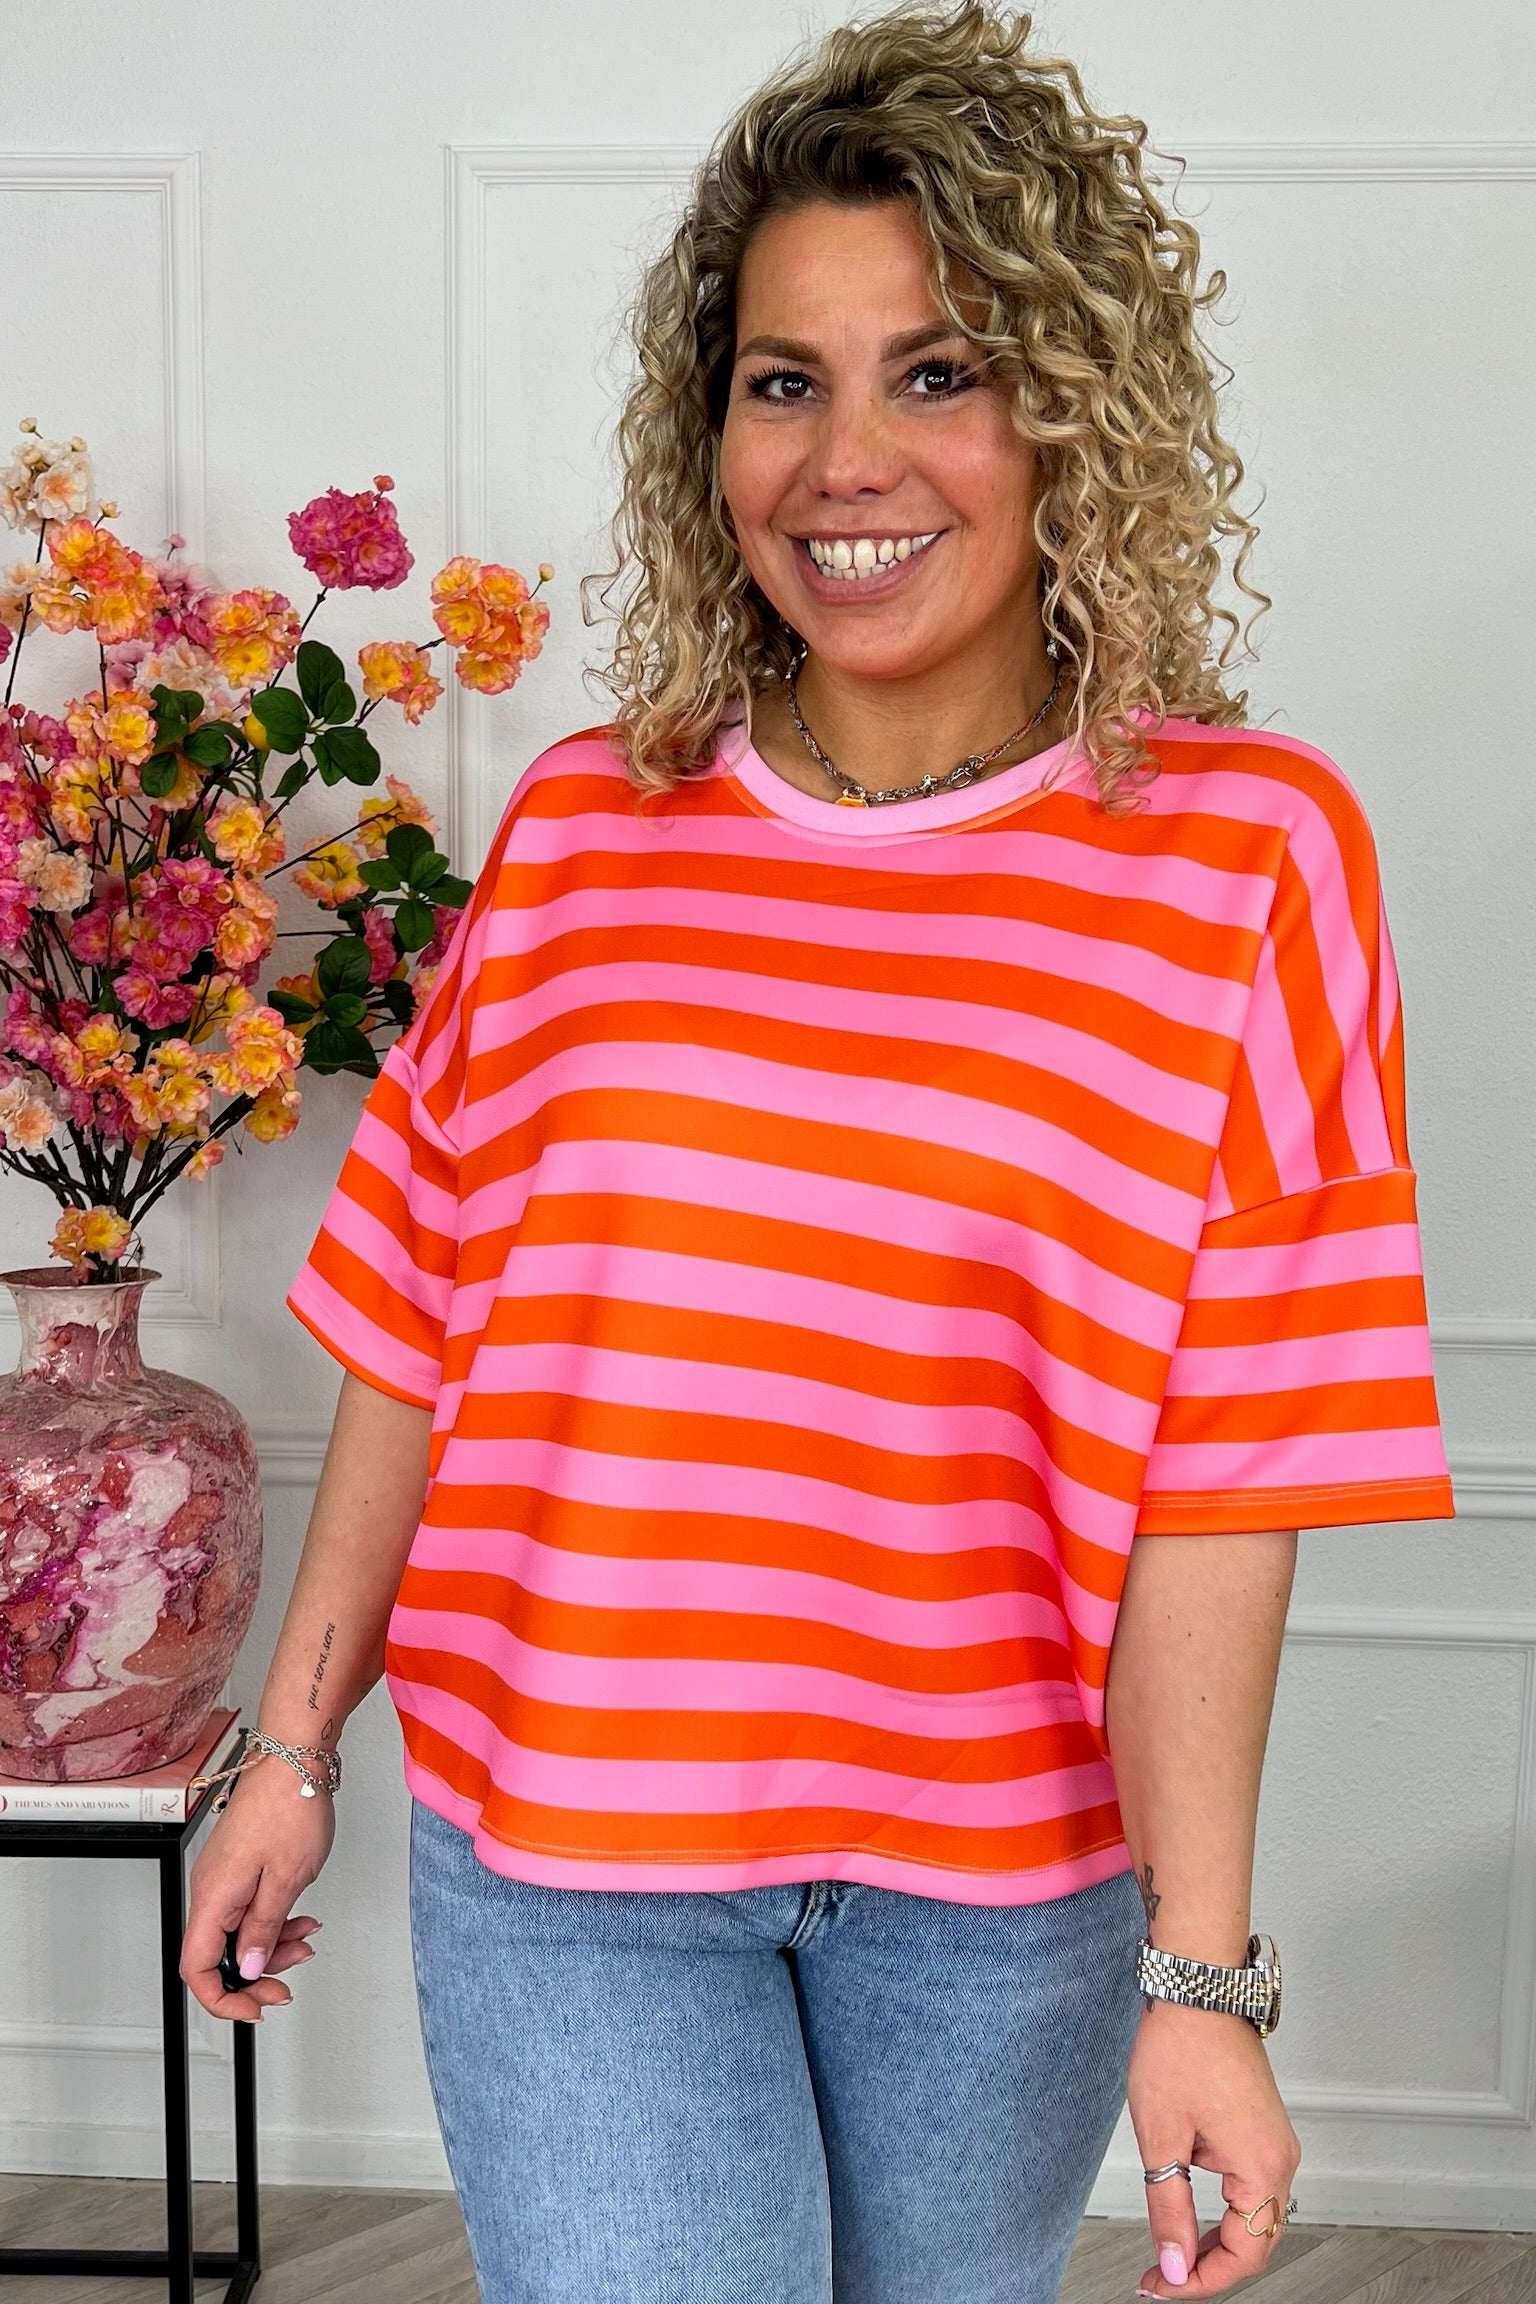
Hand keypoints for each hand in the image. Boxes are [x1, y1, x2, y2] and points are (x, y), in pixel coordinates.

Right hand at [180, 1757, 335, 2022]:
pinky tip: (301, 1918)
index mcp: (214, 1896)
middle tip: (287, 1984)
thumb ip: (265, 1929)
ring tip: (306, 1939)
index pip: (197, 1968)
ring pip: (239, 1933)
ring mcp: (225, 1877)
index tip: (254, 2009)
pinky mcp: (240, 1865)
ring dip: (272, 1946)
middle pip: (219, 1955)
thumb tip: (250, 1968)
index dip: (222, 1999)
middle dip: (256, 1975)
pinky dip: (275, 1919)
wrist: (295, 1757)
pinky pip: (249, 1908)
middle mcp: (212, 1889)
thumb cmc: (289, 1804)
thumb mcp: (286, 1878)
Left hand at [1129, 1999, 1300, 2296]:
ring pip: (1255, 2217)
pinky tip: (1188, 2210)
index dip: (1200, 2281)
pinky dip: (1224, 2210)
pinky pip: (1252, 2187)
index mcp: (1262, 2166)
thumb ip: (1169, 2209)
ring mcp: (1275, 2141)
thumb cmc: (1180, 2046)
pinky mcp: (1263, 2127)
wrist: (1194, 1987)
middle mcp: (1280, 2157)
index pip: (1243, 2255)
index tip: (1161, 2286)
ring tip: (1170, 2250)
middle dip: (1208, 2266)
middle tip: (1162, 2277)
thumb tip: (1174, 2264)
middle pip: (1255, 2242)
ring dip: (1216, 2240)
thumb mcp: (1162, 2137)